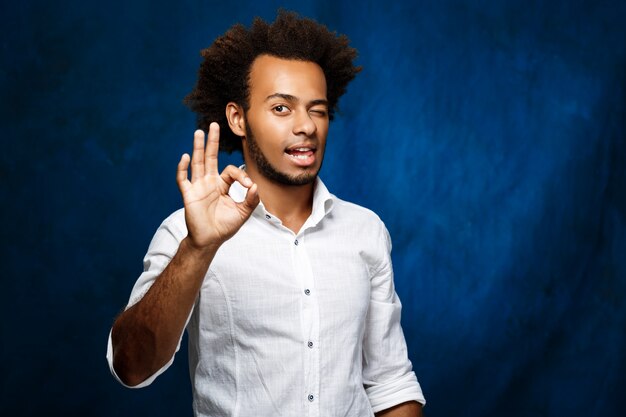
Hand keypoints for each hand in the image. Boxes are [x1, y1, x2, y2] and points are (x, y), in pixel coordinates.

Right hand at [176, 123, 258, 248]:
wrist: (210, 240)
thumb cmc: (224, 227)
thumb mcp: (242, 213)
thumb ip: (251, 200)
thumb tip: (255, 186)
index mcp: (221, 185)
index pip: (230, 171)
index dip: (241, 175)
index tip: (248, 185)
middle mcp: (209, 182)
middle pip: (210, 157)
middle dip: (212, 142)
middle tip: (214, 125)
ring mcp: (197, 187)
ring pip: (197, 163)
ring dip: (198, 147)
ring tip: (199, 132)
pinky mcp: (188, 195)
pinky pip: (183, 179)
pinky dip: (183, 168)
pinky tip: (185, 156)